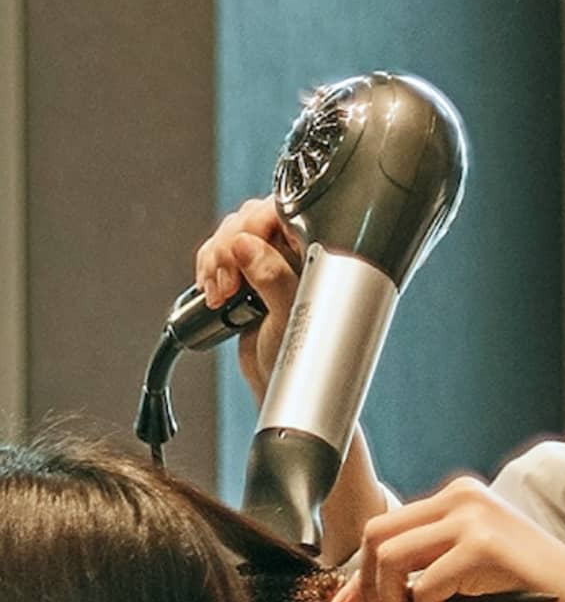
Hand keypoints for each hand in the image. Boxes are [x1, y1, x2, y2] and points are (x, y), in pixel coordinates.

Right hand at [194, 195, 301, 400]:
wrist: (280, 389)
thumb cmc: (302, 360)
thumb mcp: (290, 318)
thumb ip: (273, 278)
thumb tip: (246, 245)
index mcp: (319, 254)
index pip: (284, 211)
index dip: (256, 223)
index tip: (244, 249)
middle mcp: (296, 252)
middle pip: (250, 218)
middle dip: (229, 247)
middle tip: (229, 285)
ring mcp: (270, 262)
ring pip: (231, 234)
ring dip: (215, 261)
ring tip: (221, 297)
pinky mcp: (247, 275)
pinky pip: (218, 253)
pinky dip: (207, 270)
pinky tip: (214, 296)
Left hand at [330, 474, 564, 601]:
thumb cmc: (531, 595)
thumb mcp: (468, 575)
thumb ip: (422, 573)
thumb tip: (363, 598)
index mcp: (459, 498)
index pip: (387, 525)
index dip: (364, 570)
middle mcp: (462, 499)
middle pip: (378, 535)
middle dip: (369, 586)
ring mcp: (472, 519)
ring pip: (392, 557)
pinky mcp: (482, 547)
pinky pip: (424, 585)